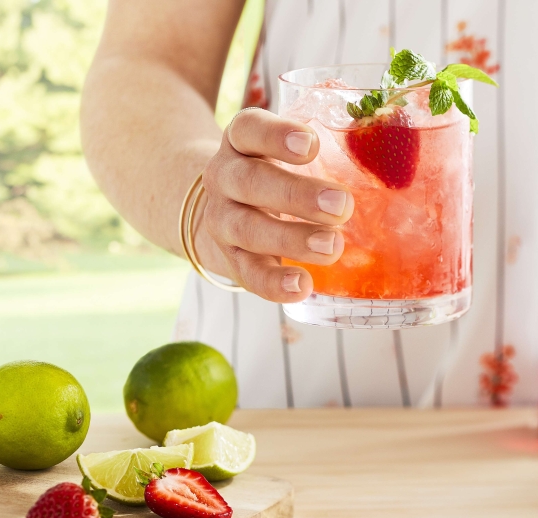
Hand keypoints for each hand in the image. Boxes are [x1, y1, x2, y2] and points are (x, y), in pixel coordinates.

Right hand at [201, 108, 353, 302]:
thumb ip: (326, 149)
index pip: (248, 129)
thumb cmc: (274, 174)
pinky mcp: (230, 258)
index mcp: (240, 143)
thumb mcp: (284, 153)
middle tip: (342, 206)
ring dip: (291, 239)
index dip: (275, 135)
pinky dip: (274, 282)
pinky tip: (302, 286)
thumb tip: (399, 150)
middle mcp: (224, 178)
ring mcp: (221, 221)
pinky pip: (247, 273)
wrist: (229, 210)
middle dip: (296, 195)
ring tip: (332, 247)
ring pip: (247, 229)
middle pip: (249, 182)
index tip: (312, 144)